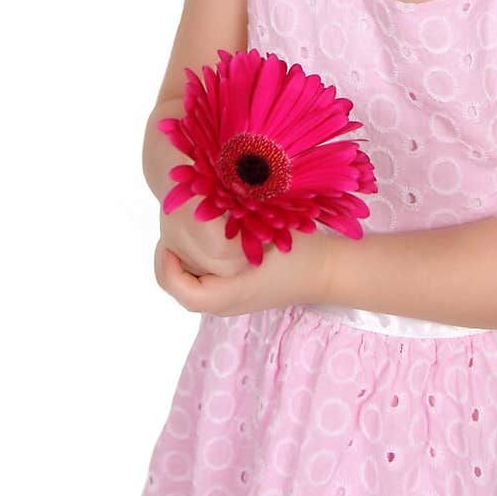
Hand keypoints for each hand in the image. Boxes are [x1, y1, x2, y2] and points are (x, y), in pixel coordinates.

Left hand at [154, 224, 335, 317]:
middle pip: (181, 287)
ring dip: (188, 260)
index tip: (170, 239)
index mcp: (227, 295)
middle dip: (173, 258)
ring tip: (193, 232)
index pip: (178, 288)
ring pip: (194, 284)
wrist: (330, 272)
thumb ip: (232, 215)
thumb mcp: (264, 229)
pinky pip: (209, 283)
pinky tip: (214, 239)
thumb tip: (201, 190)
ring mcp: (234, 302)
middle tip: (176, 230)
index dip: (166, 263)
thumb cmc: (299, 251)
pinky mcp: (242, 296)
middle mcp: (226, 304)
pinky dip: (203, 264)